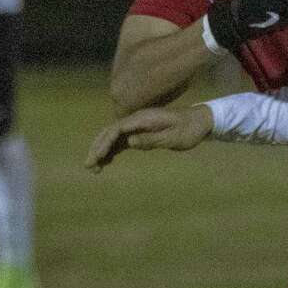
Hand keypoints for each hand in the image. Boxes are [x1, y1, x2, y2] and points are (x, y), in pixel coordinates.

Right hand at [86, 104, 213, 169]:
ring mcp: (137, 126)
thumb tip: (129, 142)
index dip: (105, 143)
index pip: (116, 129)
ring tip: (93, 168)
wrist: (198, 121)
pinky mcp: (140, 132)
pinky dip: (112, 151)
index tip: (98, 157)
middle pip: (109, 132)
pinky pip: (121, 141)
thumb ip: (152, 139)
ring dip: (102, 151)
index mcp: (143, 119)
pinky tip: (105, 163)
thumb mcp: (174, 138)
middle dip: (97, 148)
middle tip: (88, 165)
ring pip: (113, 137)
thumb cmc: (189, 130)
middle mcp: (136, 120)